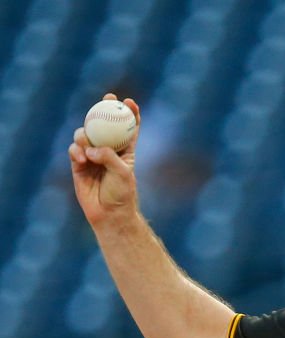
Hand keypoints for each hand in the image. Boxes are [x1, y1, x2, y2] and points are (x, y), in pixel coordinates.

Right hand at [68, 93, 141, 227]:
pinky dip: (77, 151)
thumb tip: (92, 148)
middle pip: (104, 124)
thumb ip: (109, 157)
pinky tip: (82, 157)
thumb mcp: (122, 173)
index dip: (130, 113)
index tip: (130, 102)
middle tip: (107, 99)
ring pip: (85, 135)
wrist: (108, 213)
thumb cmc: (121, 194)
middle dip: (104, 109)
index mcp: (125, 150)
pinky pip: (74, 150)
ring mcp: (92, 156)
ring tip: (87, 142)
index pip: (128, 128)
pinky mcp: (79, 164)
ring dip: (85, 134)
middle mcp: (108, 150)